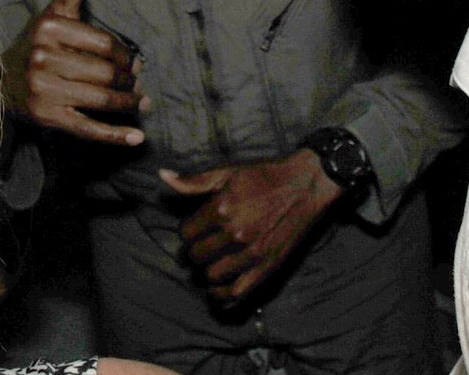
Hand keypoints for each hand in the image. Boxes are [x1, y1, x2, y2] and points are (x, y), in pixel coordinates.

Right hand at [1, 0, 146, 145]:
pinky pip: (87, 128)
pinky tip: (136, 137)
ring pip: (100, 100)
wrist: (0, 82)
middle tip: (139, 84)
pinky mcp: (46, 117)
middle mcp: (43, 58)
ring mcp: (43, 90)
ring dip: (128, 105)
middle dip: (129, 81)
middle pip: (104, 73)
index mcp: (49, 28)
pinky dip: (115, 135)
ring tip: (140, 103)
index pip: (103, 43)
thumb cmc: (36, 44)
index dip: (124, 54)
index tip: (133, 62)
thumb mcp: (52, 14)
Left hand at [160, 150, 343, 304]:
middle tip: (202, 247)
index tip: (195, 230)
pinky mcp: (267, 266)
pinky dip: (222, 296)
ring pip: (212, 275)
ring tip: (211, 263)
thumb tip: (162, 177)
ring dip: (207, 272)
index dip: (187, 232)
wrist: (305, 184)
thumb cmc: (265, 176)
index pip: (186, 233)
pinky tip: (217, 291)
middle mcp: (234, 233)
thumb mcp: (227, 172)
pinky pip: (237, 292)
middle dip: (195, 252)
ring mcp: (252, 252)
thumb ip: (194, 181)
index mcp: (221, 209)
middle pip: (197, 255)